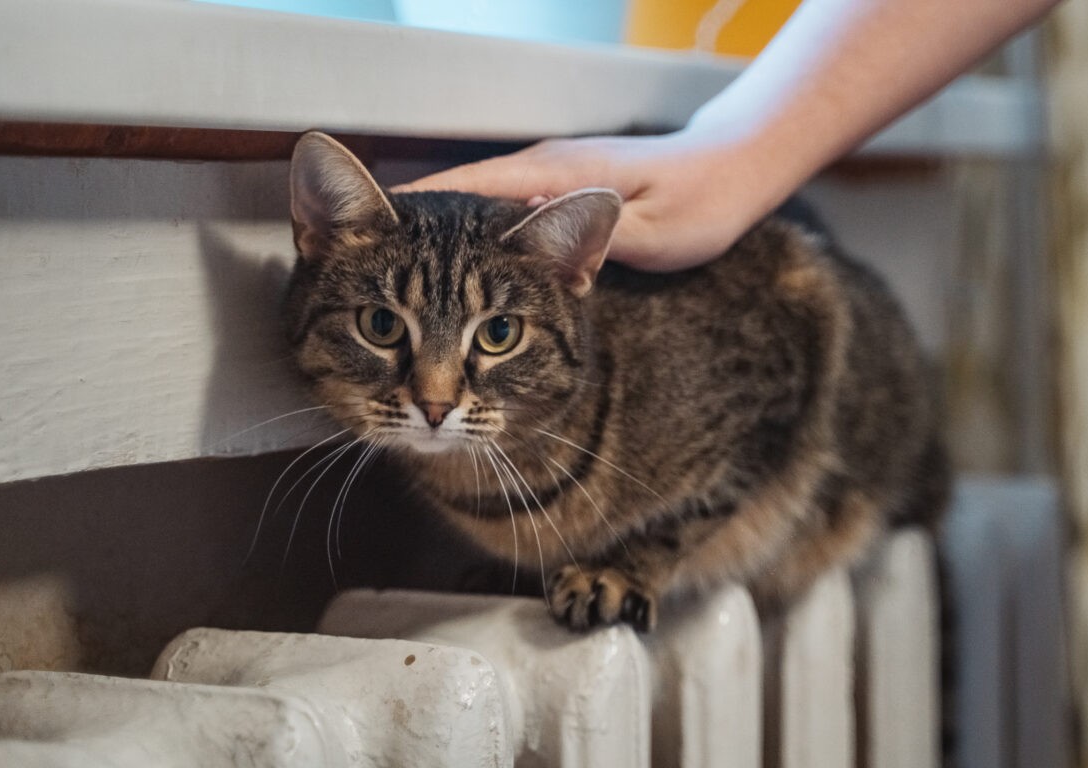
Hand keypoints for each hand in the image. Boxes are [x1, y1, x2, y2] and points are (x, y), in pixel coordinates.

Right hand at [394, 132, 762, 271]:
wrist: (734, 168)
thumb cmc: (703, 202)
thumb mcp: (657, 232)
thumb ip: (598, 235)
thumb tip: (535, 230)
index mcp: (553, 179)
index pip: (467, 191)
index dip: (413, 220)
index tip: (362, 243)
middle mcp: (539, 174)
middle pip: (454, 200)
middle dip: (406, 237)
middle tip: (353, 278)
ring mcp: (544, 181)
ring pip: (470, 209)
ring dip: (431, 241)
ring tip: (379, 278)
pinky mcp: (553, 196)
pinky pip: (494, 220)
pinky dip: (464, 244)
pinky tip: (447, 273)